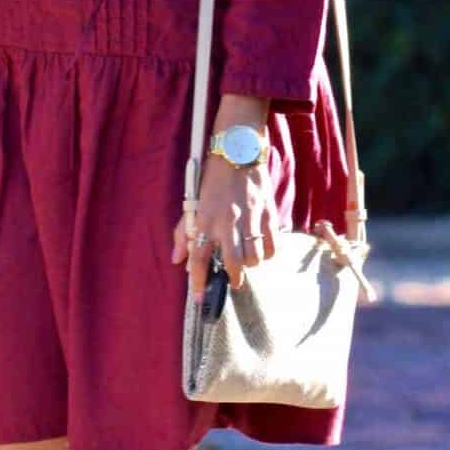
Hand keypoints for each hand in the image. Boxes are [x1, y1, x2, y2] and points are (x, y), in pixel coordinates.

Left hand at [171, 155, 278, 301]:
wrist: (237, 151)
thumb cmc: (212, 179)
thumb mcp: (193, 203)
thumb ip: (183, 232)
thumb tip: (177, 259)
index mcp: (205, 219)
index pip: (199, 258)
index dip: (199, 282)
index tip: (200, 297)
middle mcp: (227, 222)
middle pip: (233, 263)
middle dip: (233, 279)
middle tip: (232, 281)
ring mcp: (250, 218)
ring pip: (254, 257)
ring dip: (250, 265)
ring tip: (246, 261)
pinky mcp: (268, 213)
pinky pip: (272, 245)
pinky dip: (268, 253)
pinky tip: (262, 249)